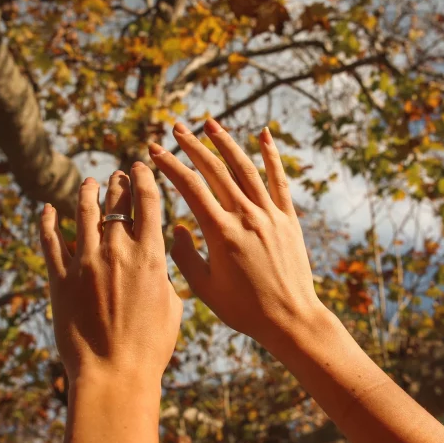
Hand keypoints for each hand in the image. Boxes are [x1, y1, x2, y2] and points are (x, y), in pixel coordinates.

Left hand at [39, 164, 181, 382]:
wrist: (114, 373)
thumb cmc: (151, 345)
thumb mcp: (173, 306)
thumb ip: (165, 276)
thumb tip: (158, 262)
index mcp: (151, 256)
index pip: (147, 202)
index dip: (144, 179)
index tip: (140, 168)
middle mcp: (118, 251)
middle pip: (116, 203)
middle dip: (117, 184)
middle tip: (116, 176)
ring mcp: (86, 262)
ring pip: (84, 213)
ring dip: (87, 193)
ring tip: (88, 183)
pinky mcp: (60, 278)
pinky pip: (50, 241)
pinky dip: (48, 221)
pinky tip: (48, 209)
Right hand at [148, 120, 323, 348]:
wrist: (290, 319)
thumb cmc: (243, 309)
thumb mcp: (205, 288)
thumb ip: (185, 255)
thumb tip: (175, 227)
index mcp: (221, 233)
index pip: (190, 188)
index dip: (170, 165)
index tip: (154, 149)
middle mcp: (246, 217)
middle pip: (215, 170)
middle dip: (192, 146)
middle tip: (175, 127)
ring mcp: (270, 215)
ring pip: (245, 169)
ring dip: (226, 143)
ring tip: (210, 123)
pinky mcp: (288, 219)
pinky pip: (279, 181)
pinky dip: (271, 156)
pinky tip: (264, 135)